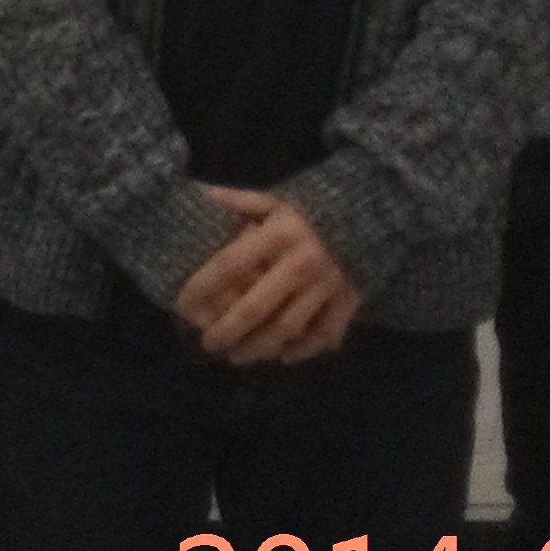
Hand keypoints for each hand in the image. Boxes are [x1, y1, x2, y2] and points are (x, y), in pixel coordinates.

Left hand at [177, 184, 359, 364]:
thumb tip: (197, 193)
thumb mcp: (272, 201)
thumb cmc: (308, 212)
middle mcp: (301, 263)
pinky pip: (324, 333)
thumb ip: (236, 201)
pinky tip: (283, 358)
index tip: (182, 306)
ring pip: (288, 327)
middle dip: (229, 330)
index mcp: (277, 235)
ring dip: (260, 347)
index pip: (230, 265)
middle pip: (258, 307)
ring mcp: (326, 285)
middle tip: (209, 344)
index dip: (203, 287)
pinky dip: (304, 350)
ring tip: (237, 357)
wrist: (367, 217)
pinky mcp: (347, 301)